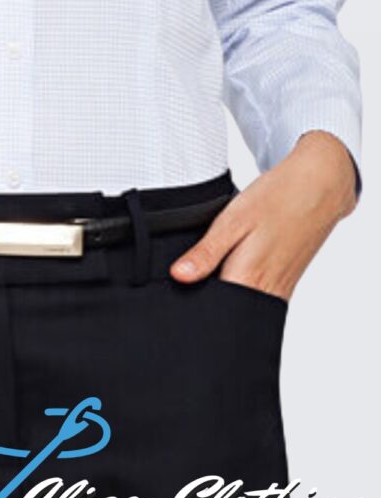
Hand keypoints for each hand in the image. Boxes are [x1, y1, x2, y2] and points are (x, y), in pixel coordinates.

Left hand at [169, 131, 357, 301]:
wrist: (318, 187)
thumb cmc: (276, 199)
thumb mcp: (233, 220)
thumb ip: (206, 253)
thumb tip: (178, 276)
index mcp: (249, 279)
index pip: (213, 310)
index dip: (193, 301)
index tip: (180, 284)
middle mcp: (267, 292)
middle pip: (228, 310)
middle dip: (207, 298)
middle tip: (198, 269)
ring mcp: (280, 290)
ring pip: (243, 303)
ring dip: (226, 290)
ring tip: (220, 261)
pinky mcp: (286, 283)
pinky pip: (258, 294)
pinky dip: (243, 283)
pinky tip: (237, 261)